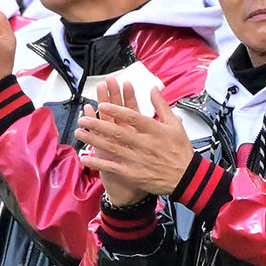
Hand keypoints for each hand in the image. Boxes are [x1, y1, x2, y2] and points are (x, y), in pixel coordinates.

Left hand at [75, 78, 195, 200]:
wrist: (186, 177)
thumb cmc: (180, 150)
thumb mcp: (175, 124)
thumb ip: (162, 105)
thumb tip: (153, 88)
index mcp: (154, 130)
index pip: (132, 117)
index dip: (116, 110)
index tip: (102, 105)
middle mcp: (144, 143)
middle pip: (117, 131)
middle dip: (97, 124)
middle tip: (82, 118)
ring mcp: (137, 159)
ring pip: (111, 148)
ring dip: (93, 140)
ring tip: (79, 133)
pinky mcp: (133, 174)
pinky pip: (112, 167)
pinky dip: (98, 162)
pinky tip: (85, 157)